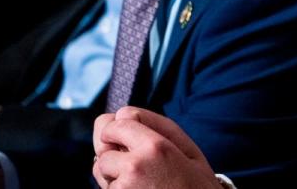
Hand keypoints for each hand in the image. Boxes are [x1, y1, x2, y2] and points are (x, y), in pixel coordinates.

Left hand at [92, 107, 222, 188]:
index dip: (119, 128)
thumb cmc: (197, 187)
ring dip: (112, 172)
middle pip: (102, 146)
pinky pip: (106, 188)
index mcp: (156, 146)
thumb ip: (158, 126)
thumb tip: (120, 114)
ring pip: (100, 169)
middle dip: (112, 150)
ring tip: (141, 182)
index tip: (126, 138)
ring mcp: (124, 188)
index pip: (118, 121)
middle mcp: (135, 165)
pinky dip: (115, 188)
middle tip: (132, 162)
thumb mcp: (189, 151)